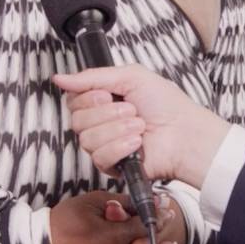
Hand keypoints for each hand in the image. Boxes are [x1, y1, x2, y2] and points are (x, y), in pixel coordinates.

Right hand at [54, 65, 231, 188]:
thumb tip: (59, 78)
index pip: (73, 101)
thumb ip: (92, 77)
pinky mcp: (113, 167)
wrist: (185, 133)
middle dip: (106, 113)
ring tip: (140, 126)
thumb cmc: (166, 104)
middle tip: (131, 110)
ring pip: (87, 140)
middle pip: (76, 120)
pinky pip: (99, 157)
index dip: (87, 98)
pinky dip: (119, 147)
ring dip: (116, 129)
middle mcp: (102, 124)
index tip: (107, 94)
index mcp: (103, 102)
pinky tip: (137, 143)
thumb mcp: (130, 76)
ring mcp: (106, 146)